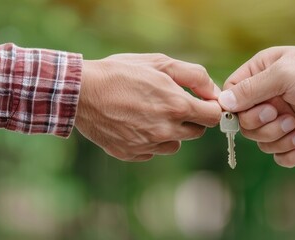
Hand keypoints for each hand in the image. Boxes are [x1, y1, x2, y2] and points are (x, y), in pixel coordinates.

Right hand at [76, 54, 221, 160]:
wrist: (81, 92)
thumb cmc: (121, 72)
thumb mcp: (160, 63)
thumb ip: (194, 76)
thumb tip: (213, 92)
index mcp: (177, 106)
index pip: (213, 117)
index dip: (210, 107)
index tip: (201, 101)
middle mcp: (166, 130)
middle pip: (197, 132)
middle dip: (191, 118)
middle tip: (172, 103)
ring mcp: (148, 145)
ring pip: (176, 144)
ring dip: (172, 131)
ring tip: (151, 113)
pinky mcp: (132, 154)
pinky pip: (153, 150)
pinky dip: (150, 140)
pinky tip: (135, 123)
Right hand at [219, 46, 294, 167]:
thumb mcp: (285, 75)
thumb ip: (252, 88)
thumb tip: (224, 104)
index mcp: (261, 72)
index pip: (231, 93)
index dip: (236, 108)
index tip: (255, 111)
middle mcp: (267, 95)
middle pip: (243, 122)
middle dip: (263, 126)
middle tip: (285, 118)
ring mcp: (280, 116)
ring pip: (259, 140)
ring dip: (278, 140)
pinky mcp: (294, 135)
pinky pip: (277, 155)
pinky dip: (289, 154)